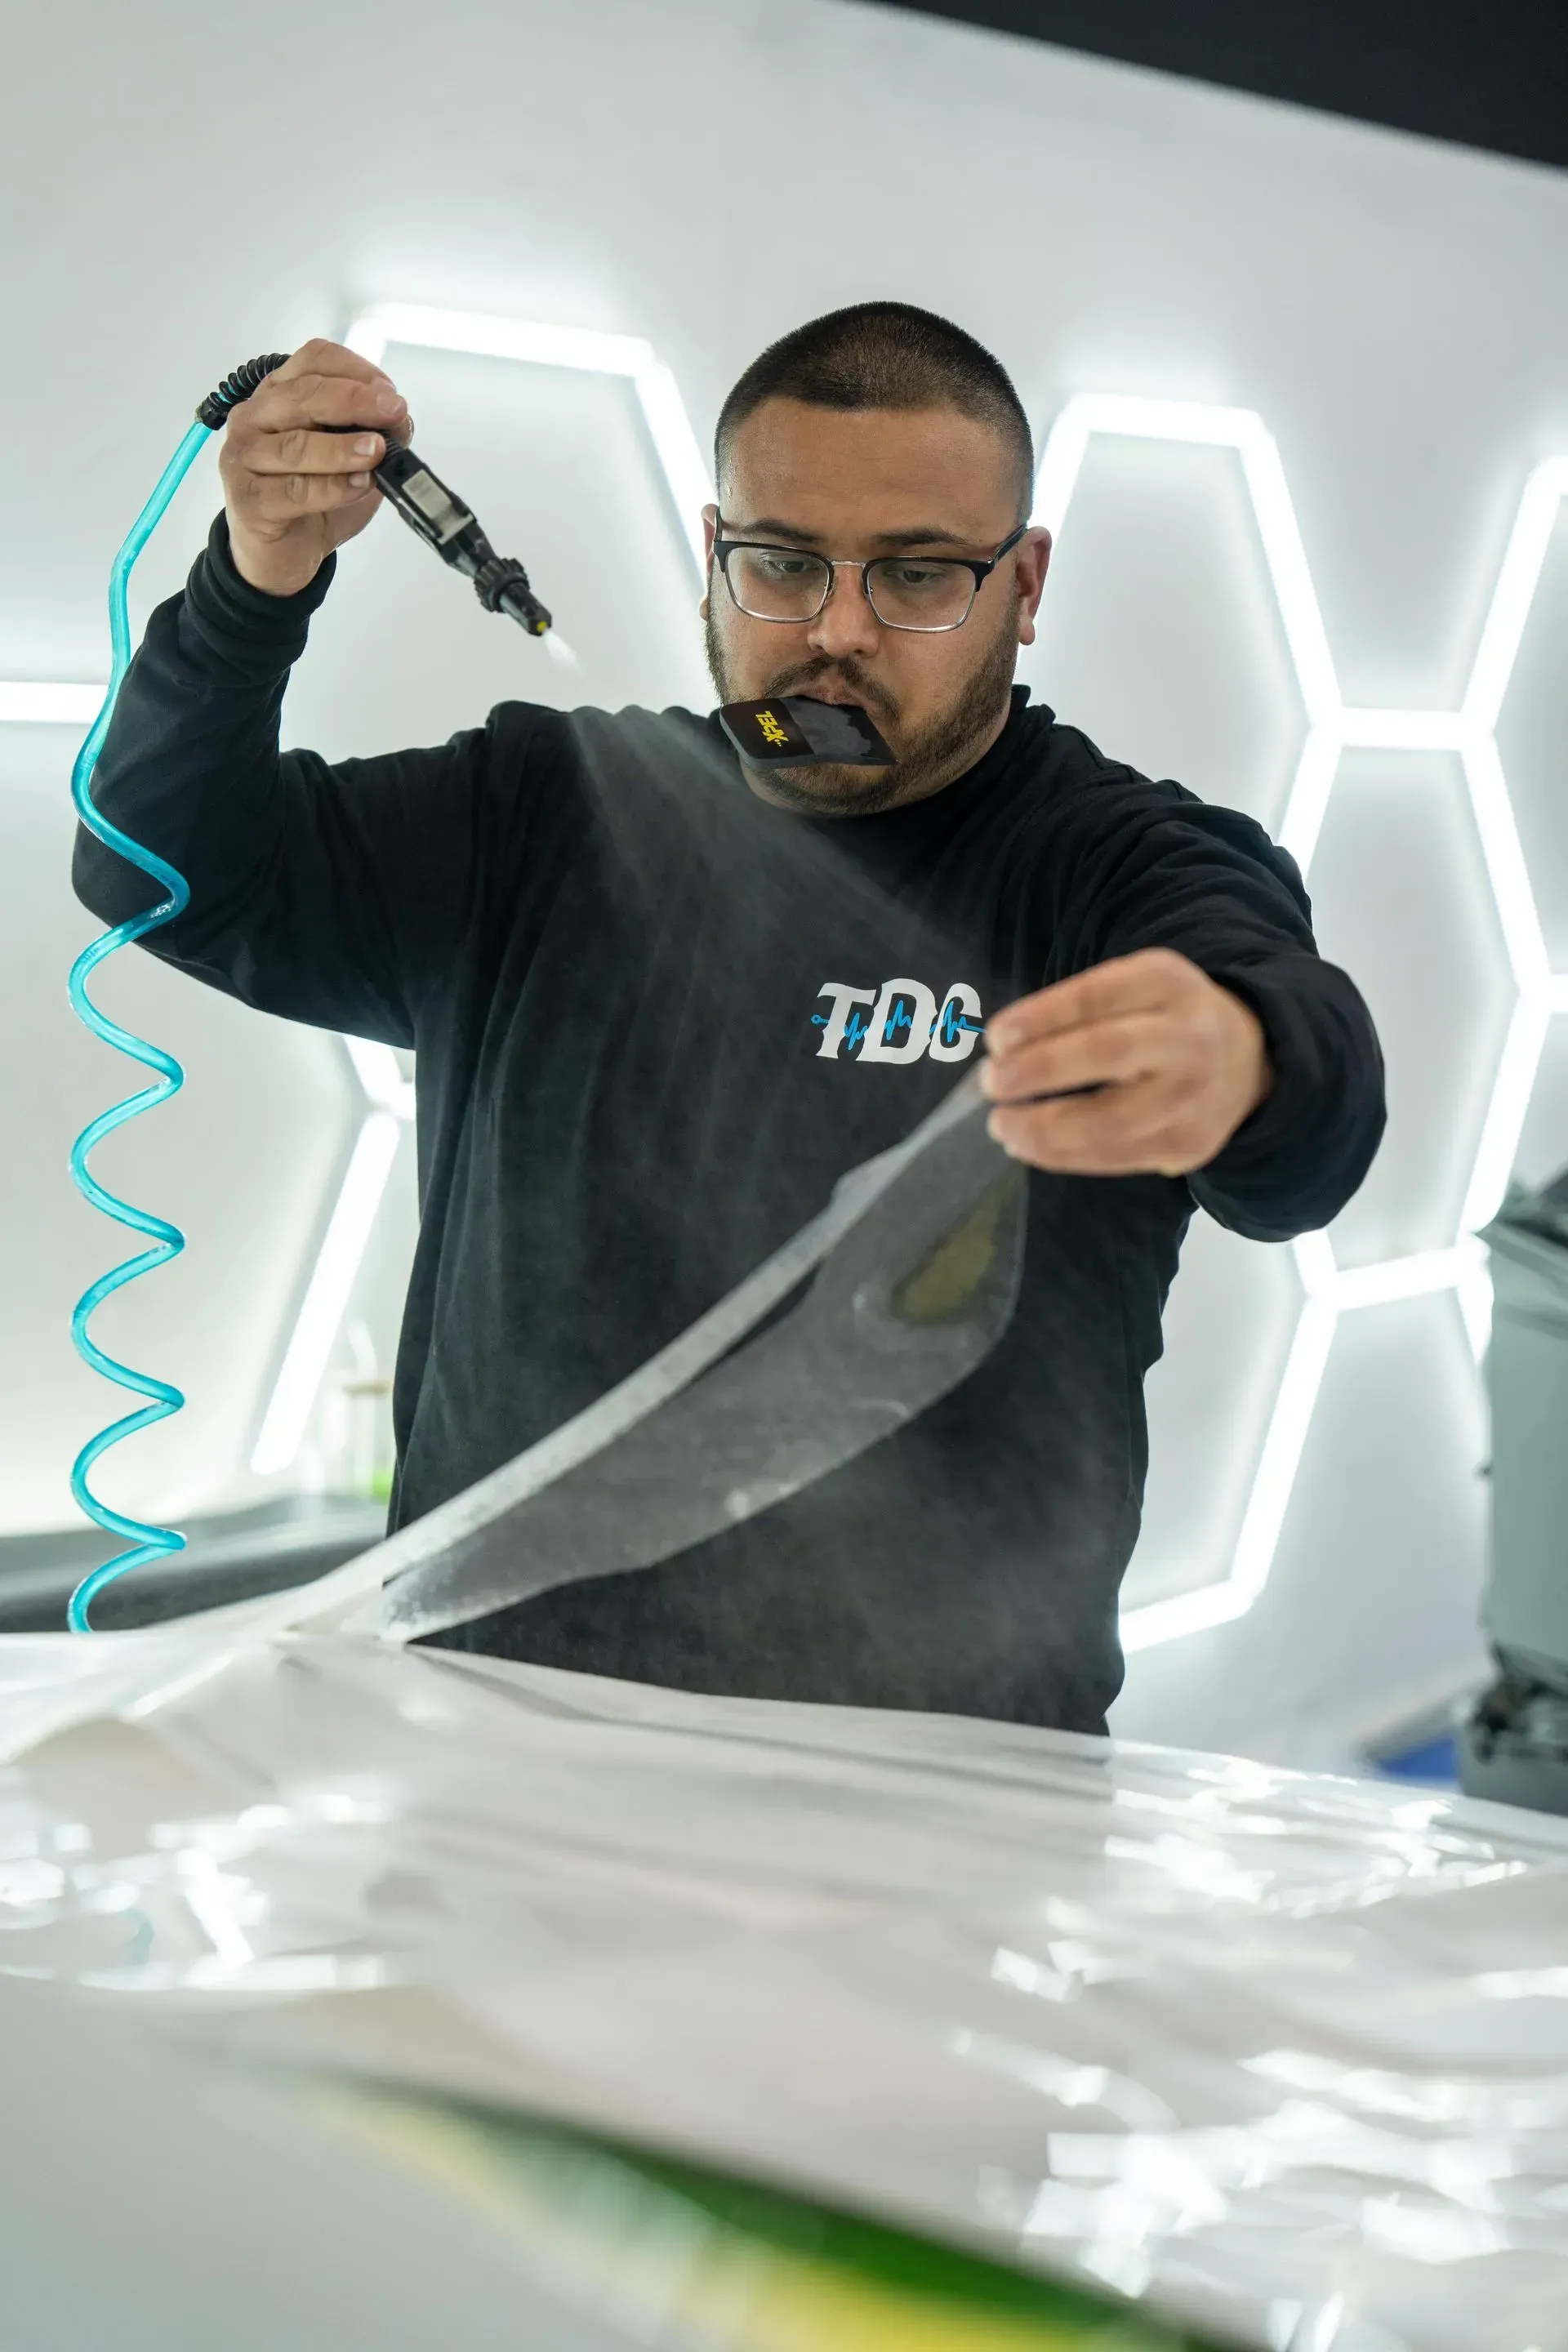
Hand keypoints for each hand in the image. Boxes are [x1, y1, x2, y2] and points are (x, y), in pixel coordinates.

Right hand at [217, 337, 412, 597]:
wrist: (283, 553)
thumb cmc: (315, 498)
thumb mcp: (353, 461)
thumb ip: (373, 436)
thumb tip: (401, 422)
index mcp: (281, 393)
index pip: (314, 360)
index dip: (355, 371)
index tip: (391, 393)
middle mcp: (255, 416)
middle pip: (305, 395)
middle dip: (356, 402)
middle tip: (394, 412)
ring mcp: (244, 456)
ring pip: (296, 445)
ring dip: (343, 447)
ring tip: (377, 452)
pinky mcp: (247, 499)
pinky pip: (293, 490)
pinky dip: (331, 488)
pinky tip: (359, 486)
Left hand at [979, 948, 1271, 1176]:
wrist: (1247, 1060)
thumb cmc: (1165, 1018)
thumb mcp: (1136, 986)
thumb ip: (1080, 1008)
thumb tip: (1003, 1052)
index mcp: (1167, 983)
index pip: (1097, 997)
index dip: (1041, 1017)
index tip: (996, 1038)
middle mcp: (1188, 1037)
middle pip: (1107, 1053)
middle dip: (1038, 1071)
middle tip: (992, 1083)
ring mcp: (1192, 1097)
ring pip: (1109, 1120)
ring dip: (1043, 1128)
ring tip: (1002, 1125)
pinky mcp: (1188, 1145)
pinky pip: (1115, 1157)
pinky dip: (1063, 1156)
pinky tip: (1030, 1147)